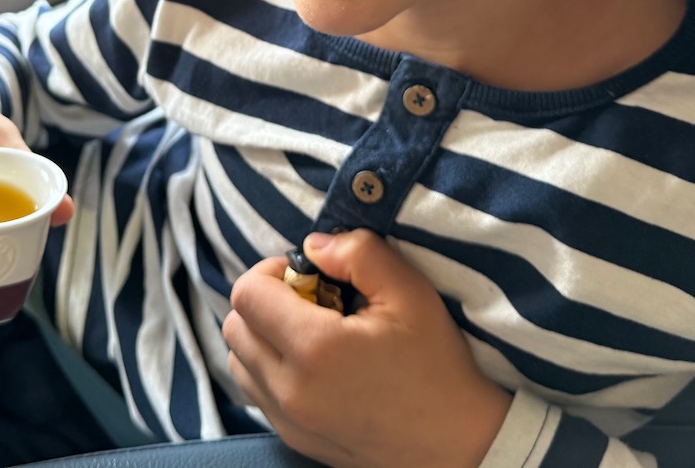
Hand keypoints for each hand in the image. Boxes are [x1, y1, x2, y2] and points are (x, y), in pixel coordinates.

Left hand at [223, 230, 510, 467]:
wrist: (459, 447)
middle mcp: (289, 389)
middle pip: (235, 326)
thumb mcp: (410, 292)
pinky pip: (257, 392)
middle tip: (314, 300)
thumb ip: (358, 253)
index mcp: (314, 348)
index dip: (273, 271)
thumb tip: (313, 246)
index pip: (247, 293)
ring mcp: (288, 420)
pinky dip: (271, 369)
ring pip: (238, 361)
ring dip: (263, 336)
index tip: (310, 274)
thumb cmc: (437, 368)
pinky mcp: (295, 439)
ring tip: (313, 333)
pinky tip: (316, 365)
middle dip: (266, 301)